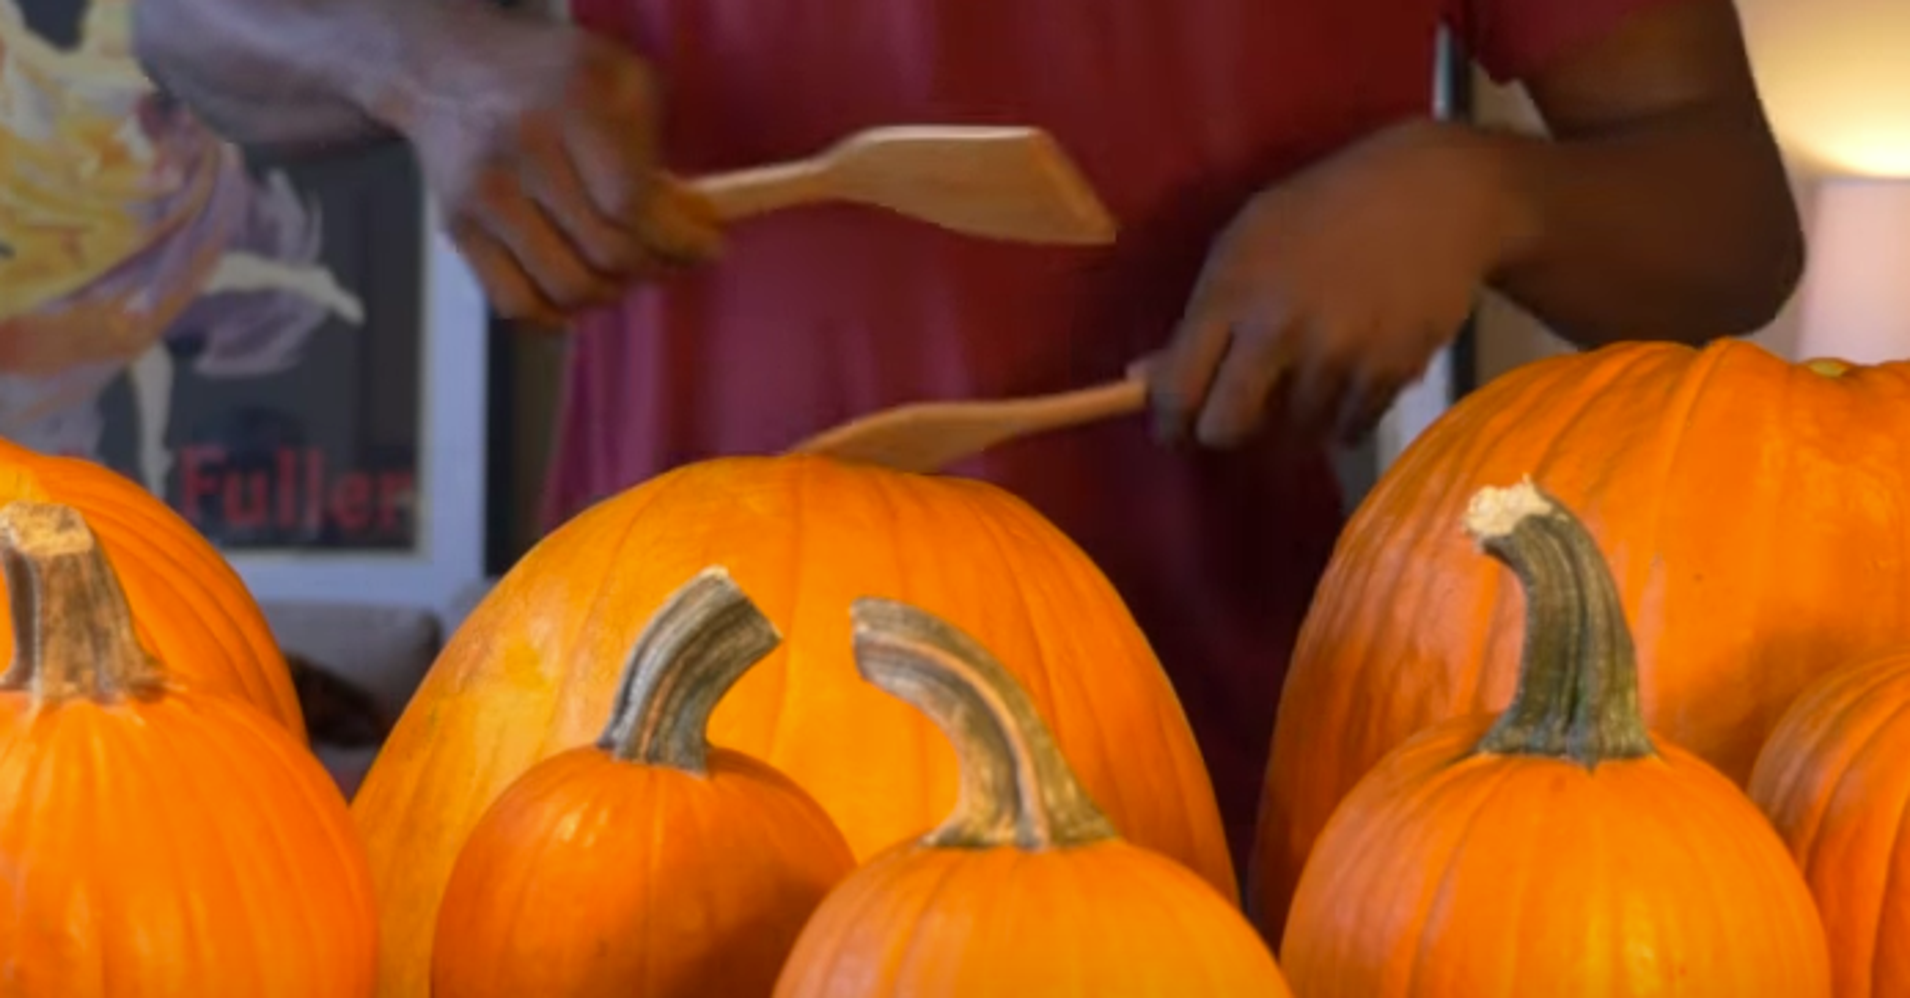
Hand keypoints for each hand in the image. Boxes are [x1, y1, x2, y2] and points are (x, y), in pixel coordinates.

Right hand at [391, 17, 721, 325]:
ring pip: (565, 288)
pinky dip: (556, 314)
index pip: (631, 204)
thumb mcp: (615, 73)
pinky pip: (514, 301)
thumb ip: (653, 137)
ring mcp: (483, 195)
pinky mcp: (458, 228)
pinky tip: (580, 294)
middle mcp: (520, 150)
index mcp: (569, 106)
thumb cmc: (550, 74)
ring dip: (611, 293)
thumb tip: (685, 213)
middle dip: (656, 267)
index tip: (707, 248)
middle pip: (605, 253)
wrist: (446, 67)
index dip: (679, 240)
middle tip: (672, 260)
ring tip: (627, 273)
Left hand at [1149, 119, 1519, 446]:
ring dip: (1292, 421)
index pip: (1177, 390)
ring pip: (1292, 436)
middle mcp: (1279, 330)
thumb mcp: (1246, 241)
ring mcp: (1338, 355)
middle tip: (1238, 414)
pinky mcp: (1389, 373)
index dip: (1170, 423)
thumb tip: (1140, 378)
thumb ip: (1197, 316)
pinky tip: (1350, 373)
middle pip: (1226, 429)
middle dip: (1226, 430)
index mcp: (1231, 292)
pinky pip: (1348, 430)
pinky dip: (1343, 417)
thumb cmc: (1324, 211)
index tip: (1176, 430)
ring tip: (1307, 376)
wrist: (1435, 196)